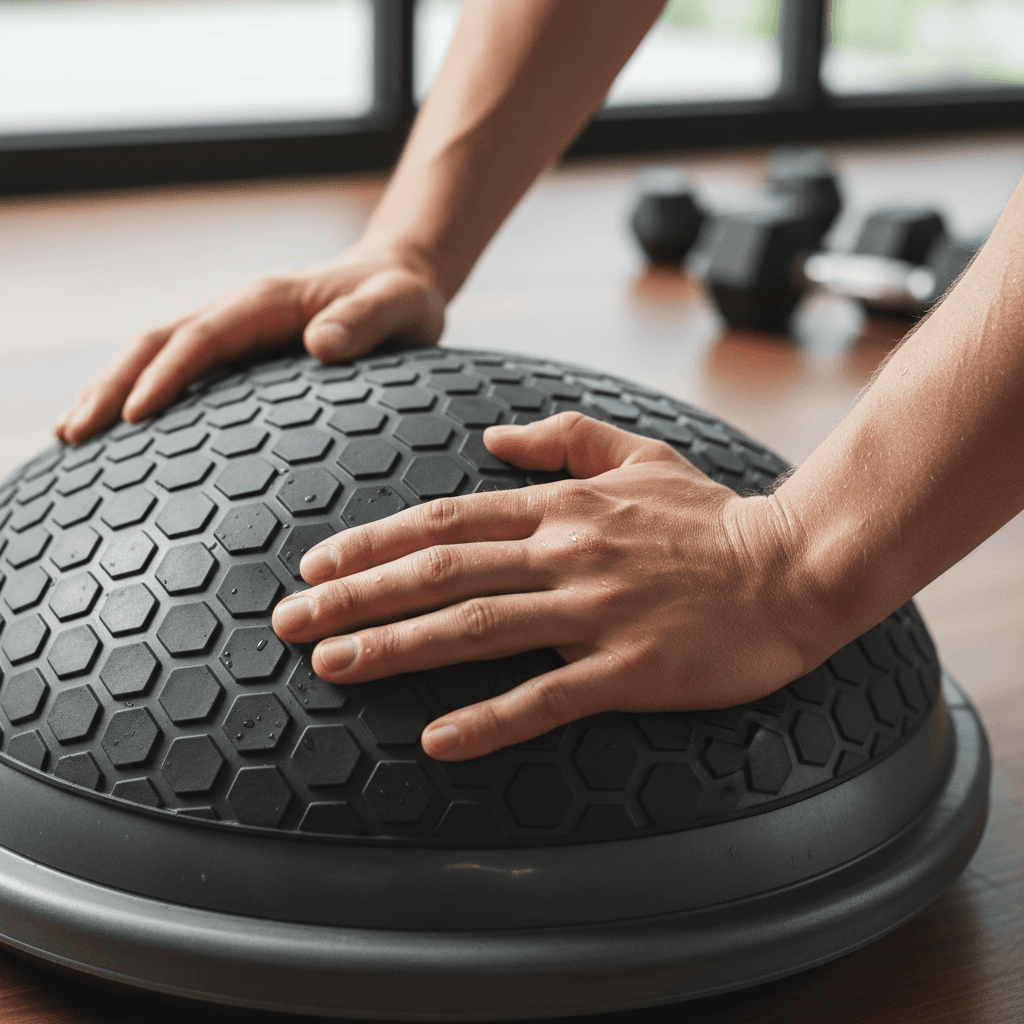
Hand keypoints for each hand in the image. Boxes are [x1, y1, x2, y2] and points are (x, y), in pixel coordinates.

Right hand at [53, 240, 446, 443]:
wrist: (398, 283)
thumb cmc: (402, 298)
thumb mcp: (399, 306)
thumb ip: (366, 321)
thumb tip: (318, 344)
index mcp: (266, 302)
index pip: (202, 338)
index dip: (166, 375)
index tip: (132, 415)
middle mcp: (238, 315)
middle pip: (157, 344)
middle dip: (111, 385)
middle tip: (72, 434)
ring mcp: (233, 334)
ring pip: (157, 357)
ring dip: (113, 391)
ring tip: (72, 436)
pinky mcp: (239, 356)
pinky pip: (181, 373)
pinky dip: (143, 397)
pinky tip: (123, 436)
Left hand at [271, 413, 810, 759]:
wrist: (794, 562)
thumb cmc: (712, 514)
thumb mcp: (640, 452)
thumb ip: (564, 437)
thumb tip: (495, 435)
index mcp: (563, 507)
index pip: (446, 520)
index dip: (374, 542)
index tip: (317, 564)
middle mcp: (567, 553)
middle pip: (440, 572)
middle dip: (355, 596)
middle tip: (289, 622)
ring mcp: (597, 612)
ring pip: (476, 627)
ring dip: (396, 647)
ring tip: (330, 665)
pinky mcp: (631, 670)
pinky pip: (547, 697)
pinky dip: (489, 719)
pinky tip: (436, 740)